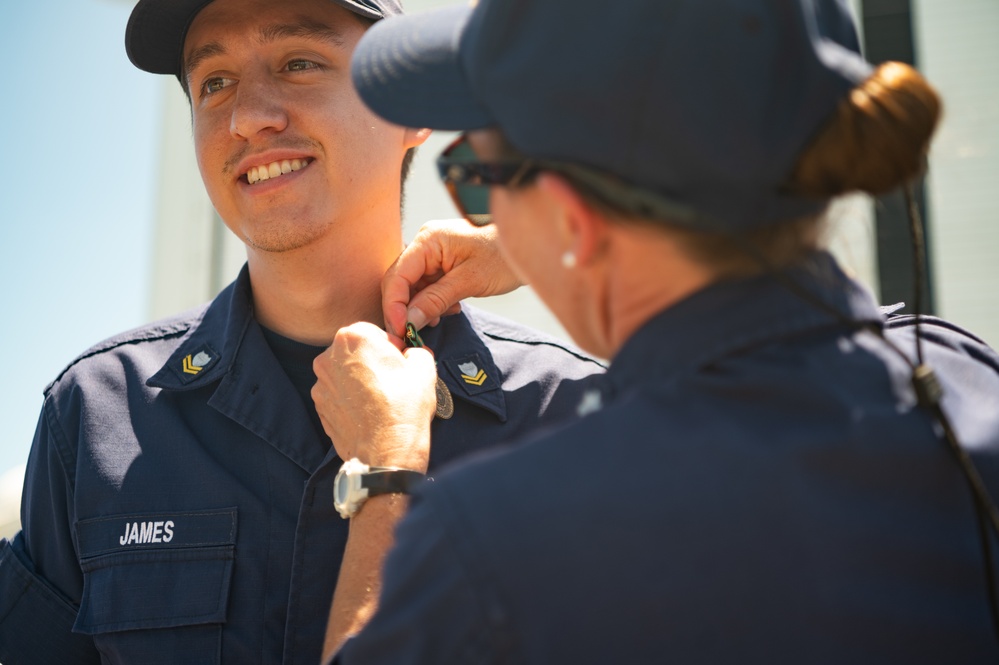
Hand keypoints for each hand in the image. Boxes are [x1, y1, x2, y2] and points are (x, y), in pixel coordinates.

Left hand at [312, 322, 436, 471]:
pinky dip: (351, 399)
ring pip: (345, 373)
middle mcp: (329, 356)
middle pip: (355, 351)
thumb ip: (416, 350)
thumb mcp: (424, 367)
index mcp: (353, 337)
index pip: (374, 331)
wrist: (387, 450)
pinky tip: (368, 412)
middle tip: (392, 379)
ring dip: (360, 380)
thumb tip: (412, 354)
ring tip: (381, 399)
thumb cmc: (404, 406)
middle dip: (372, 361)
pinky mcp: (320, 407)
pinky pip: (338, 395)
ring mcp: (321, 384)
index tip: (401, 361)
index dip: (391, 346)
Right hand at [382, 219, 522, 337]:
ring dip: (422, 308)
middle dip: (405, 311)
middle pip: (400, 282)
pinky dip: (434, 303)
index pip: (397, 276)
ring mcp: (433, 254)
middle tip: (411, 336)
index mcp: (428, 240)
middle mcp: (425, 244)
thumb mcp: (470, 281)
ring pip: (413, 288)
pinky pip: (427, 287)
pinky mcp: (442, 264)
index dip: (394, 306)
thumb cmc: (504, 256)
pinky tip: (450, 310)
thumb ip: (436, 300)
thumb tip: (409, 321)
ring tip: (441, 318)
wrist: (528, 248)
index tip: (401, 331)